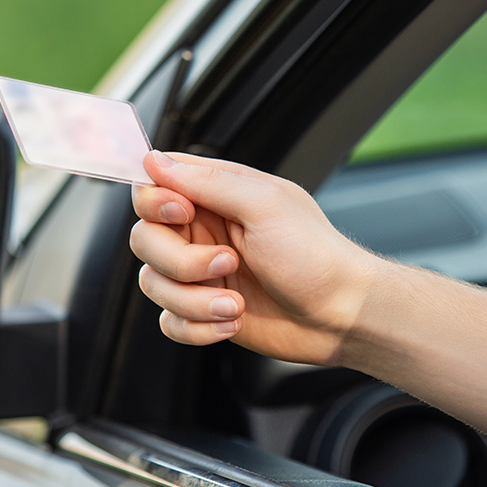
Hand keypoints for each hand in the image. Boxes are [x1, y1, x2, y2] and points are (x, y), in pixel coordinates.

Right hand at [129, 151, 376, 365]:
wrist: (342, 315)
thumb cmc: (314, 255)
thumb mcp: (264, 205)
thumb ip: (207, 182)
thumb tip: (154, 159)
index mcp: (216, 197)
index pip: (152, 188)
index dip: (155, 202)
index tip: (183, 213)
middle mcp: (203, 233)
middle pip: (145, 240)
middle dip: (180, 261)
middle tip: (227, 264)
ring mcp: (202, 274)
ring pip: (154, 284)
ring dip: (192, 301)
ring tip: (234, 306)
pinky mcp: (204, 312)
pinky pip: (169, 321)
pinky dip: (196, 327)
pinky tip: (231, 323)